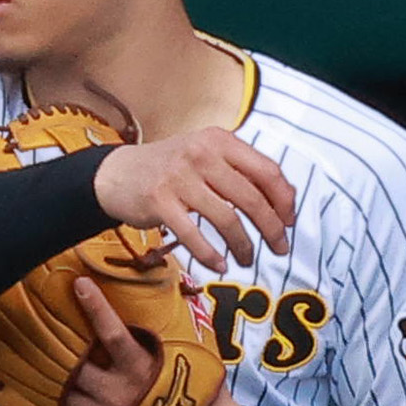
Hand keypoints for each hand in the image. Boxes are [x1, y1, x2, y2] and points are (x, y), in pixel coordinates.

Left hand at [62, 276, 248, 405]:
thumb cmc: (197, 394)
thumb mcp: (187, 358)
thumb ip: (166, 334)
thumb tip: (163, 292)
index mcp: (141, 369)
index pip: (113, 334)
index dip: (96, 308)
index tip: (80, 284)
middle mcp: (118, 393)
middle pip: (76, 366)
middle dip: (64, 352)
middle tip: (53, 334)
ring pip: (66, 394)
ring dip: (60, 381)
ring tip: (56, 368)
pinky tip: (63, 398)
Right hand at [93, 127, 295, 274]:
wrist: (117, 174)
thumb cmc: (169, 169)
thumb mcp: (205, 156)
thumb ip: (240, 171)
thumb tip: (282, 200)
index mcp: (220, 141)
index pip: (267, 171)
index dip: (284, 200)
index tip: (289, 221)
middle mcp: (202, 155)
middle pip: (251, 197)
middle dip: (270, 228)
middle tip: (279, 248)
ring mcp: (179, 178)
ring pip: (226, 219)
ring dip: (243, 245)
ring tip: (247, 259)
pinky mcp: (159, 202)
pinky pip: (193, 234)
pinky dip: (210, 254)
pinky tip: (220, 265)